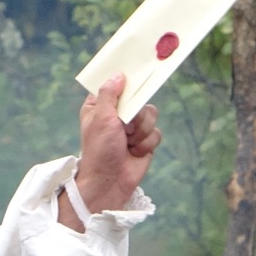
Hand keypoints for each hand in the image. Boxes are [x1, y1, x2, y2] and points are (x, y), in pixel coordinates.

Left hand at [64, 73, 159, 221]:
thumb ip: (110, 95)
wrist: (110, 181)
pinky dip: (146, 143)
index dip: (125, 81)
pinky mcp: (144, 141)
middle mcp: (117, 114)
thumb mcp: (101, 118)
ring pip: (151, 115)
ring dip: (140, 131)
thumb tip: (119, 75)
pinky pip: (156, 133)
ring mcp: (132, 127)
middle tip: (125, 126)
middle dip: (135, 115)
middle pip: (139, 98)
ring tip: (128, 143)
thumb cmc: (99, 149)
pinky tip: (135, 152)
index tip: (136, 74)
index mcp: (100, 106)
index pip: (115, 85)